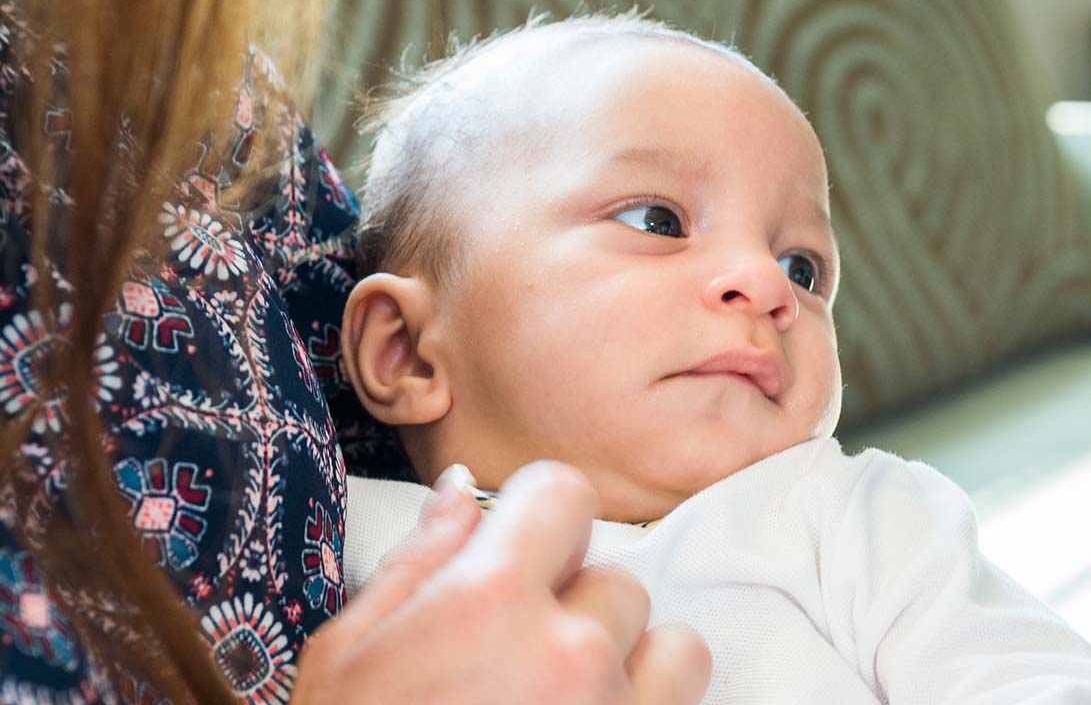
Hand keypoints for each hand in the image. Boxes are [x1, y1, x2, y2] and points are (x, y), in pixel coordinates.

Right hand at [292, 461, 710, 703]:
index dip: (541, 517)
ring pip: (676, 649)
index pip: (566, 495)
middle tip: (520, 666)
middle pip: (618, 581)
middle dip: (574, 610)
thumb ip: (417, 563)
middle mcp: (571, 654)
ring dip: (634, 669)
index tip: (524, 551)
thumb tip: (460, 489)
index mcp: (488, 603)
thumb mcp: (346, 658)